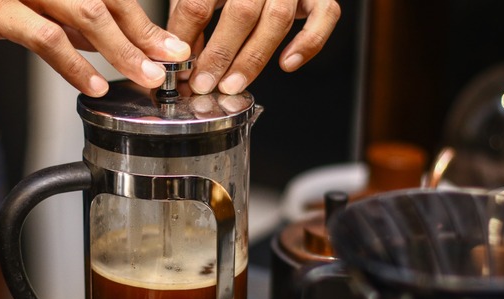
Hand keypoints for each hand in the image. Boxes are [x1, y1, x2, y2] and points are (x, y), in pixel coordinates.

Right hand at [0, 0, 191, 96]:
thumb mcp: (15, 1)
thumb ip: (59, 19)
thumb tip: (98, 44)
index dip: (142, 20)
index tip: (169, 46)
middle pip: (106, 0)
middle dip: (144, 34)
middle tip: (172, 62)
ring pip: (86, 15)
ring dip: (121, 50)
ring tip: (146, 78)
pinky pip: (44, 36)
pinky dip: (74, 63)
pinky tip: (94, 85)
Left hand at [167, 0, 339, 94]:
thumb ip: (190, 14)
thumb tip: (181, 55)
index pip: (198, 4)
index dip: (186, 39)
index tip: (179, 67)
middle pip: (241, 13)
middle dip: (220, 54)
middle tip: (204, 84)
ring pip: (277, 20)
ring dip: (253, 59)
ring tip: (232, 85)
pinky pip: (324, 15)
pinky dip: (308, 43)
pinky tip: (287, 63)